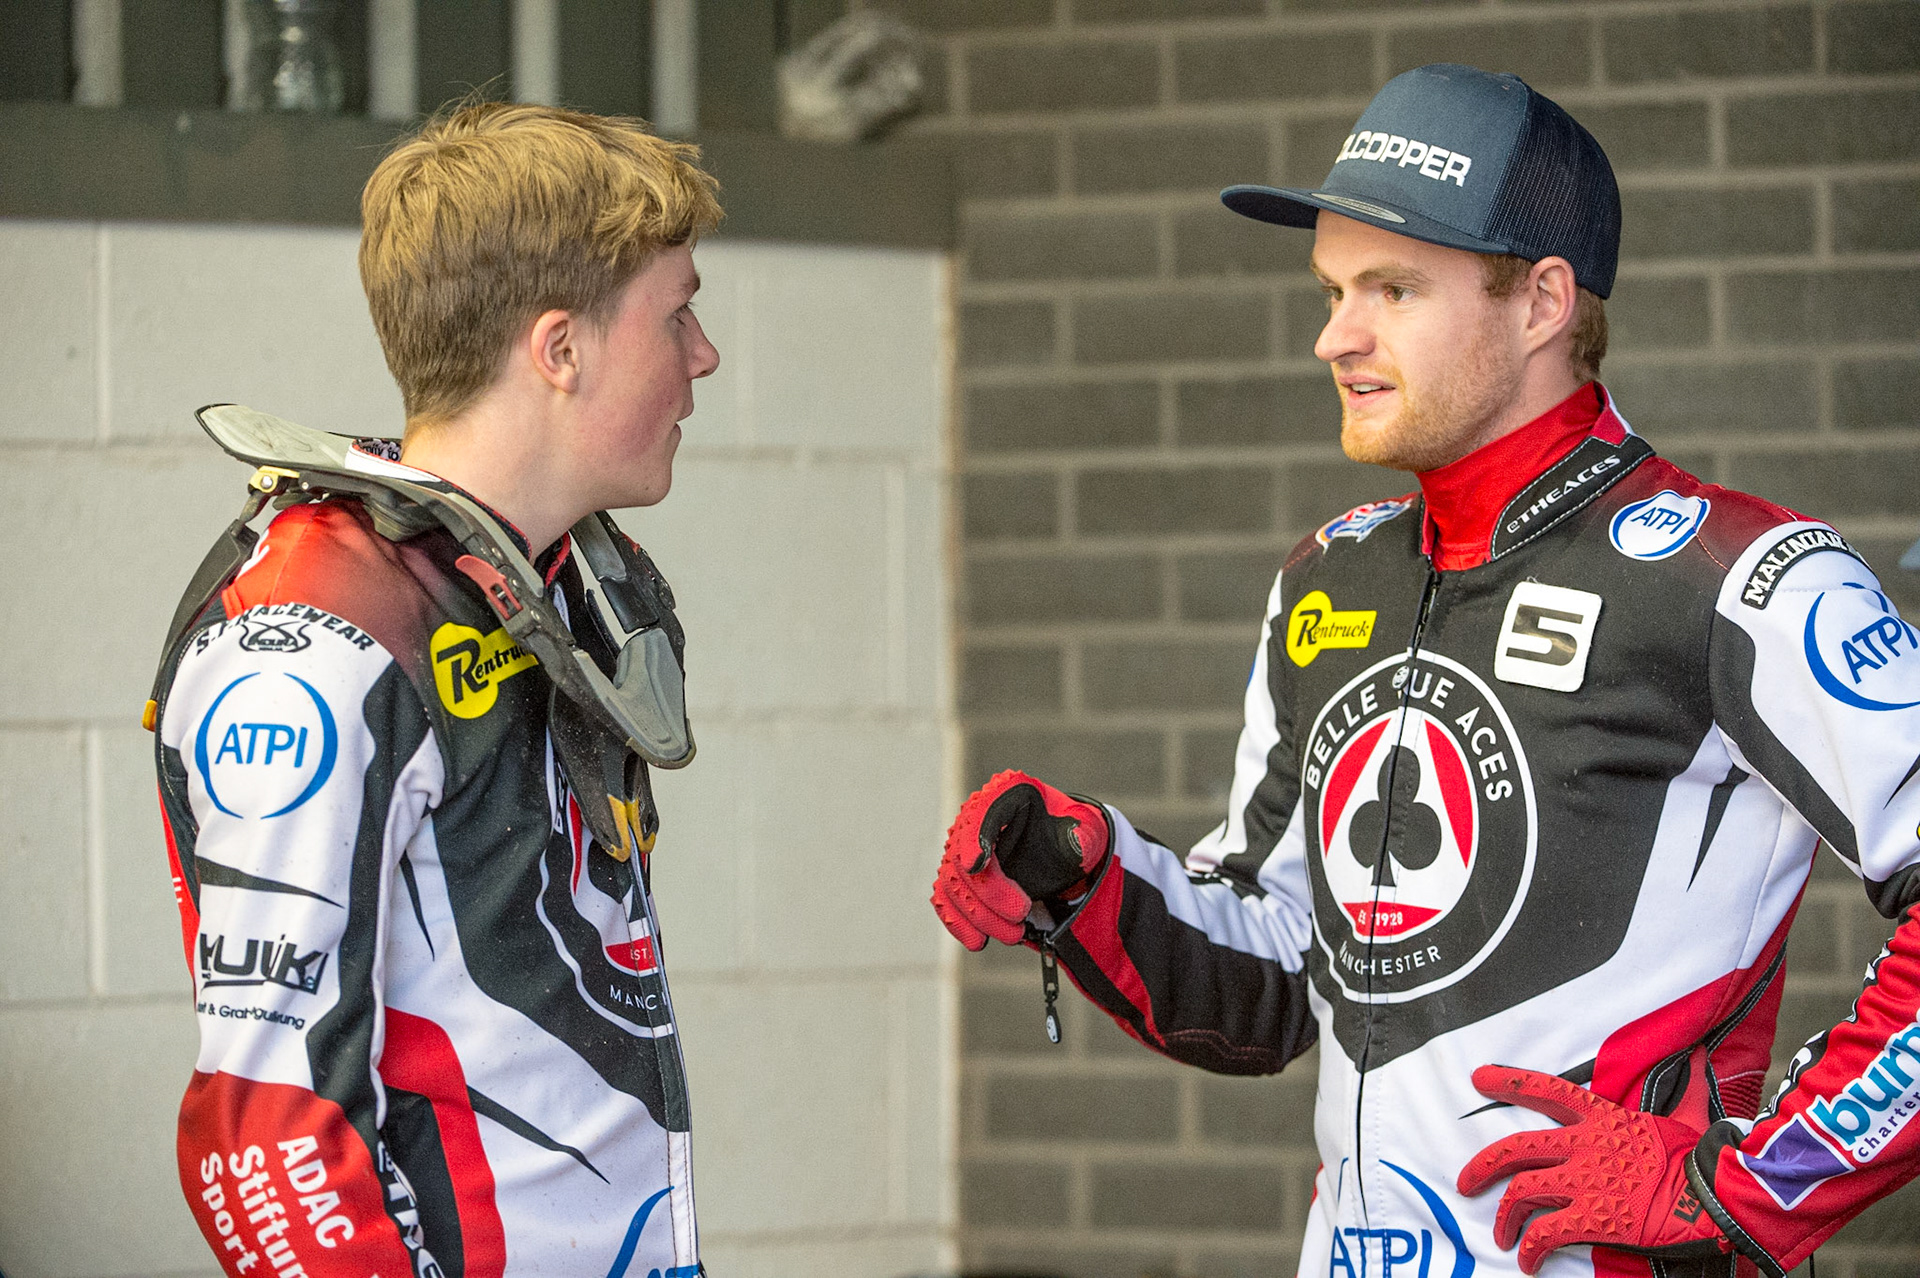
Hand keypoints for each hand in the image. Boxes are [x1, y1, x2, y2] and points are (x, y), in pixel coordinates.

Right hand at [929, 770, 1110, 950]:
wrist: (1062, 854)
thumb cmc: (1072, 835)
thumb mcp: (1086, 831)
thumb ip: (1083, 837)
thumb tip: (1077, 841)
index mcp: (1008, 793)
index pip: (984, 812)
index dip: (976, 838)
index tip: (975, 866)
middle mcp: (977, 816)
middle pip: (962, 855)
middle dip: (988, 893)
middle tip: (1020, 916)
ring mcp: (963, 848)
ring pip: (952, 883)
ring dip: (978, 915)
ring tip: (1014, 935)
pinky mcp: (958, 877)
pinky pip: (946, 899)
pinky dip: (957, 922)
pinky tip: (977, 942)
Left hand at [1457, 1065, 1729, 1274]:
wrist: (1717, 1198)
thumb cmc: (1704, 1160)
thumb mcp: (1688, 1116)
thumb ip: (1685, 1089)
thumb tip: (1700, 1055)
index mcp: (1603, 1120)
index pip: (1548, 1092)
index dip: (1509, 1082)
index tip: (1478, 1077)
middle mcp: (1584, 1146)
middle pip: (1516, 1148)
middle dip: (1483, 1165)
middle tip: (1466, 1182)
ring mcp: (1585, 1182)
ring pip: (1521, 1192)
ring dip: (1505, 1216)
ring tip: (1501, 1234)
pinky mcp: (1592, 1218)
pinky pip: (1545, 1233)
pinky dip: (1530, 1248)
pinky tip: (1528, 1260)